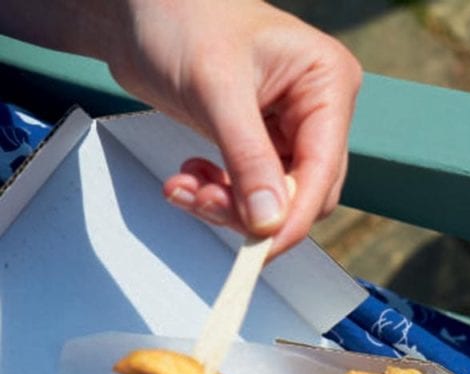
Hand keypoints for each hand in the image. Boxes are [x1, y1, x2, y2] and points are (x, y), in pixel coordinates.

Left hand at [108, 0, 361, 253]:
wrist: (138, 4)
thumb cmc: (181, 13)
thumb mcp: (216, 88)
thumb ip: (247, 158)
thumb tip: (269, 220)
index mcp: (326, 82)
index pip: (323, 170)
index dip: (292, 216)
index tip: (260, 249)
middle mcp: (316, 108)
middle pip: (303, 194)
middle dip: (252, 211)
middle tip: (204, 203)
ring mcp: (289, 128)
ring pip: (274, 201)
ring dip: (227, 207)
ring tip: (187, 188)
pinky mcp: (259, 144)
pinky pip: (249, 193)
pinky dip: (217, 196)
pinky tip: (189, 181)